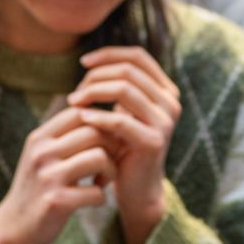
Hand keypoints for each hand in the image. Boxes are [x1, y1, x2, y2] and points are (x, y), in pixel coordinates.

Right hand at [0, 107, 117, 243]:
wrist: (13, 227)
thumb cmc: (36, 187)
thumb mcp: (42, 155)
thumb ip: (64, 136)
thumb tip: (102, 115)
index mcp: (39, 138)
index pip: (79, 112)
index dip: (101, 122)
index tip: (108, 139)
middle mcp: (42, 152)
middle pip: (94, 132)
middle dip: (112, 147)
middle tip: (111, 162)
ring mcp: (48, 176)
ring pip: (99, 157)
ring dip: (111, 171)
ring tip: (104, 180)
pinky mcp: (56, 201)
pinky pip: (96, 192)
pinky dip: (101, 197)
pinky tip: (94, 199)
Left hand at [70, 46, 179, 243]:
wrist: (137, 190)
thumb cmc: (124, 148)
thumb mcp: (123, 112)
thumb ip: (118, 87)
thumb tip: (91, 60)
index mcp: (165, 91)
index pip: (138, 56)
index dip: (109, 54)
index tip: (83, 62)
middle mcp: (170, 102)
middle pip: (128, 71)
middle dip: (96, 76)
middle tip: (75, 92)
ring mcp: (165, 122)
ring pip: (124, 89)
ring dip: (93, 92)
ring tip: (73, 102)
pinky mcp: (153, 142)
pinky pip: (120, 120)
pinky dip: (97, 116)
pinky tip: (81, 118)